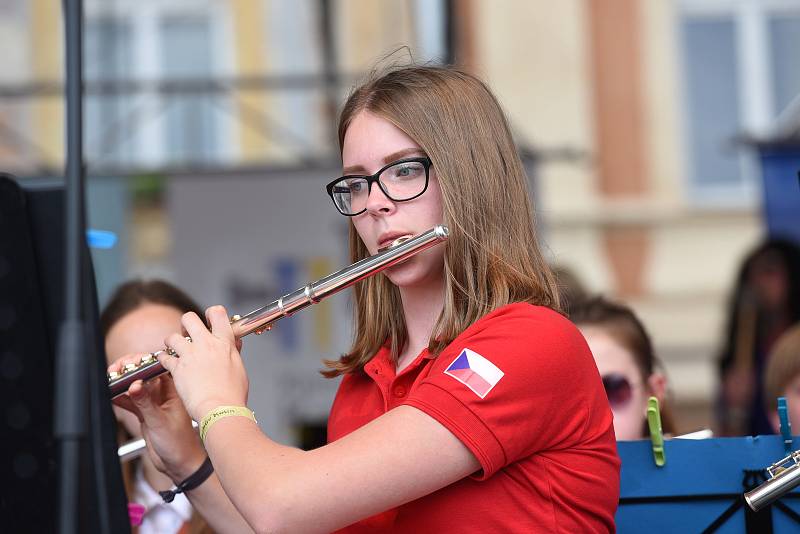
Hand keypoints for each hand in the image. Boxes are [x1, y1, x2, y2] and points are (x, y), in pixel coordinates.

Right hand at [109, 358, 205, 481]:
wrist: (180, 463)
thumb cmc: (180, 442)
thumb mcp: (159, 421)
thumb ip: (145, 403)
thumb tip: (133, 384)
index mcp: (173, 389)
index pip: (156, 367)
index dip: (141, 361)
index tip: (128, 363)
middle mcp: (163, 393)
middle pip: (143, 373)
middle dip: (128, 369)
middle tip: (115, 371)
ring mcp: (153, 402)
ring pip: (134, 386)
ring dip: (122, 382)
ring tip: (110, 379)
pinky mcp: (144, 413)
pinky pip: (129, 400)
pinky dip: (120, 397)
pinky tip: (111, 394)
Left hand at [160, 305, 249, 422]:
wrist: (221, 410)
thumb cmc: (233, 394)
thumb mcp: (239, 368)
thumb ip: (234, 352)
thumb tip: (234, 342)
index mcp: (224, 342)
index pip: (217, 313)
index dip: (211, 314)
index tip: (208, 322)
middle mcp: (206, 344)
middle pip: (189, 317)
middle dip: (186, 324)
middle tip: (187, 335)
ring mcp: (190, 355)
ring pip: (172, 336)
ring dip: (172, 342)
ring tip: (175, 350)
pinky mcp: (177, 368)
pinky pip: (164, 356)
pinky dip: (164, 359)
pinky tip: (167, 363)